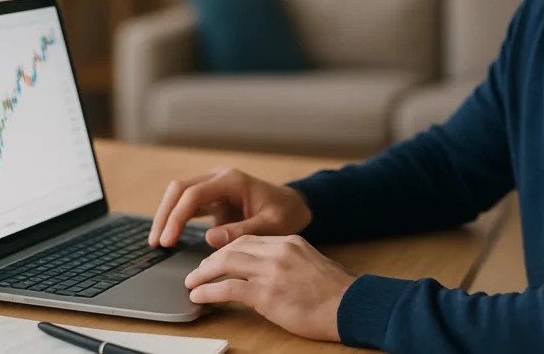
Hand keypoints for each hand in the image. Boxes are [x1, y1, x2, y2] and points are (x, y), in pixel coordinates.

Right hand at [148, 168, 312, 249]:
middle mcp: (219, 179)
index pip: (193, 194)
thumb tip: (210, 238)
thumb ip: (243, 231)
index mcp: (232, 181)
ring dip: (166, 216)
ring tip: (157, 242)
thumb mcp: (271, 226)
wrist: (294, 206)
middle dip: (165, 214)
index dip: (177, 217)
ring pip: (179, 195)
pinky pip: (187, 204)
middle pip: (179, 189)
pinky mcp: (212, 198)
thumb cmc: (285, 214)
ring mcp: (214, 187)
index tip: (168, 239)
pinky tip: (169, 237)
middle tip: (156, 242)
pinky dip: (176, 218)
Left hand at [184, 234, 355, 341]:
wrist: (351, 305)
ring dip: (203, 274)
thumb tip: (265, 273)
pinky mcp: (266, 294)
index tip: (217, 259)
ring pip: (226, 263)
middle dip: (211, 260)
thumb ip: (287, 262)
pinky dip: (209, 291)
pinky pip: (228, 288)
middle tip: (198, 272)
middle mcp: (278, 251)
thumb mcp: (310, 265)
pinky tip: (200, 296)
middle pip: (233, 247)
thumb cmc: (335, 293)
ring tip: (192, 283)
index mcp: (289, 242)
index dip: (228, 249)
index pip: (249, 239)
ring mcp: (271, 271)